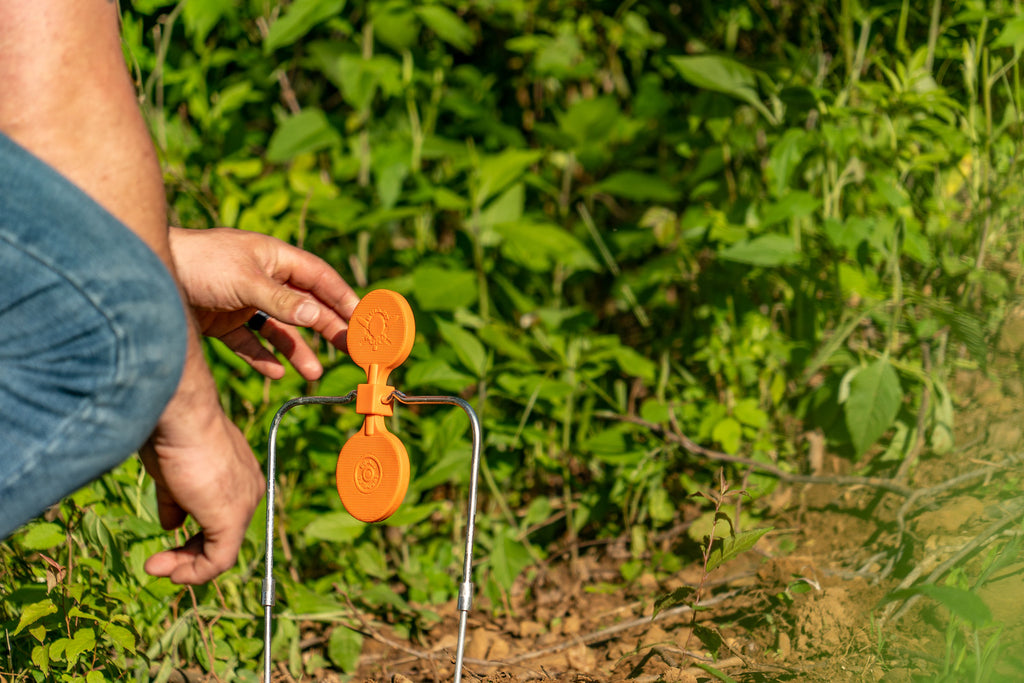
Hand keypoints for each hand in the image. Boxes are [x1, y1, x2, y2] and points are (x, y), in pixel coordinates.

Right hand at [141, 344, 265, 583]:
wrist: (179, 414)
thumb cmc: (171, 432)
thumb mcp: (171, 471)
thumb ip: (175, 499)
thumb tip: (171, 525)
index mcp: (239, 473)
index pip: (220, 513)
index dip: (193, 535)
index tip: (166, 542)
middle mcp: (249, 489)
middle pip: (223, 535)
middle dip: (188, 554)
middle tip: (156, 564)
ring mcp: (244, 504)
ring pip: (221, 550)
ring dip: (187, 566)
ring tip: (156, 568)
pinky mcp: (231, 518)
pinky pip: (219, 560)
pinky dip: (196, 573)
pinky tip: (174, 574)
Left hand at [168, 227, 359, 379]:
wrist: (141, 273)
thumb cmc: (198, 262)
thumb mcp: (245, 281)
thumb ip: (282, 300)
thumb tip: (318, 314)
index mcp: (274, 257)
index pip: (319, 278)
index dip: (342, 298)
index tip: (363, 320)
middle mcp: (262, 278)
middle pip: (304, 306)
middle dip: (326, 329)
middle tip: (350, 351)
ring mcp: (242, 300)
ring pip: (278, 328)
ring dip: (296, 350)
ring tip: (312, 374)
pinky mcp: (221, 320)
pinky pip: (249, 341)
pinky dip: (262, 357)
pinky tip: (274, 373)